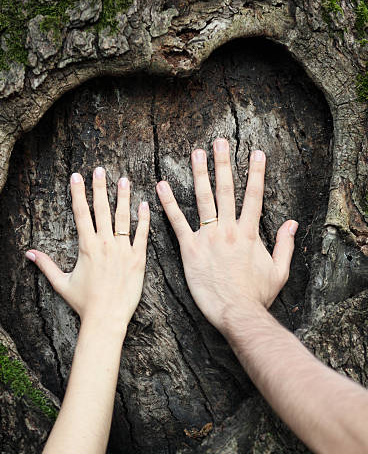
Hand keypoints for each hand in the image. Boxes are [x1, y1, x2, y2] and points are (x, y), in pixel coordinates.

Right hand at [25, 168, 149, 327]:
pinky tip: (144, 204)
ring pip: (123, 218)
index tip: (77, 176)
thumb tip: (29, 253)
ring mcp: (123, 250)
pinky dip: (143, 219)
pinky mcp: (138, 259)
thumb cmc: (84, 303)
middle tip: (100, 169)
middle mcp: (105, 244)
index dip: (78, 193)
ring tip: (123, 180)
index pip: (81, 213)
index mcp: (86, 246)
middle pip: (101, 210)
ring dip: (123, 197)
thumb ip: (46, 265)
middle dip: (99, 187)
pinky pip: (141, 235)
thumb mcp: (61, 283)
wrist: (106, 318)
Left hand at [156, 139, 297, 334]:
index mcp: (249, 233)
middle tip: (220, 141)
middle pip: (226, 190)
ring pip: (203, 199)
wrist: (237, 312)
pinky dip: (169, 203)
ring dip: (199, 174)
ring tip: (196, 153)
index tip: (256, 153)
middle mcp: (229, 230)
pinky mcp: (190, 250)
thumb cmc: (257, 296)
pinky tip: (161, 186)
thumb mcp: (279, 271)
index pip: (253, 197)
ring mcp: (208, 238)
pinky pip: (178, 223)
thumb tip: (292, 223)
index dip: (256, 173)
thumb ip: (284, 245)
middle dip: (224, 164)